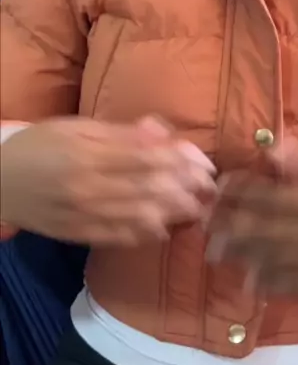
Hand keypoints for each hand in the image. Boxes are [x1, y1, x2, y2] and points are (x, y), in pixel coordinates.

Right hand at [1, 116, 215, 245]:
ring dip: (171, 213)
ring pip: (136, 217)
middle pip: (147, 189)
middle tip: (210, 188)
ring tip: (197, 207)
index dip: (179, 161)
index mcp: (89, 152)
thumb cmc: (43, 143)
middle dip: (184, 188)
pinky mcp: (77, 235)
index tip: (204, 162)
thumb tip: (161, 131)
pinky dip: (142, 235)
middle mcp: (88, 186)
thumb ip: (122, 132)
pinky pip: (116, 238)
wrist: (0, 180)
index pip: (145, 158)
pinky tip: (163, 228)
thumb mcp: (79, 126)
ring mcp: (83, 214)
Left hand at [207, 160, 297, 293]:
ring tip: (214, 250)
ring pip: (271, 259)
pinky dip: (270, 284)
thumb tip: (270, 150)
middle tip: (203, 219)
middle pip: (261, 231)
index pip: (267, 197)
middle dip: (228, 225)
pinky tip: (250, 281)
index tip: (219, 184)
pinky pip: (294, 285)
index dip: (240, 191)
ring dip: (241, 254)